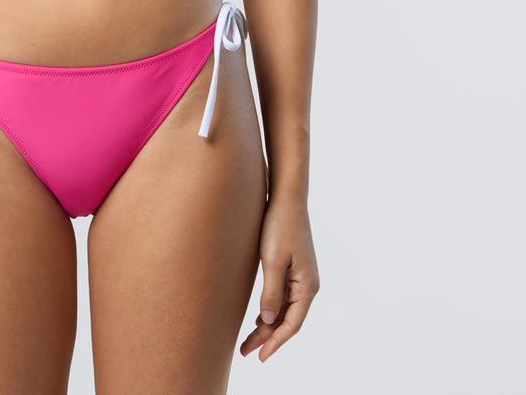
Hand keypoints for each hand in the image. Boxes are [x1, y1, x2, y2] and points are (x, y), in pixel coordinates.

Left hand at [240, 198, 318, 362]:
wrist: (287, 198)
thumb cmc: (279, 225)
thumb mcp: (272, 260)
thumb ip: (271, 292)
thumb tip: (269, 320)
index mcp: (306, 286)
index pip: (292, 324)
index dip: (275, 342)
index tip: (260, 357)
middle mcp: (307, 285)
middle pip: (287, 320)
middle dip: (267, 338)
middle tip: (245, 352)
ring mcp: (301, 277)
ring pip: (284, 309)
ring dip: (267, 325)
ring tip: (248, 340)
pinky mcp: (293, 268)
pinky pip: (283, 297)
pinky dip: (271, 310)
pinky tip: (260, 317)